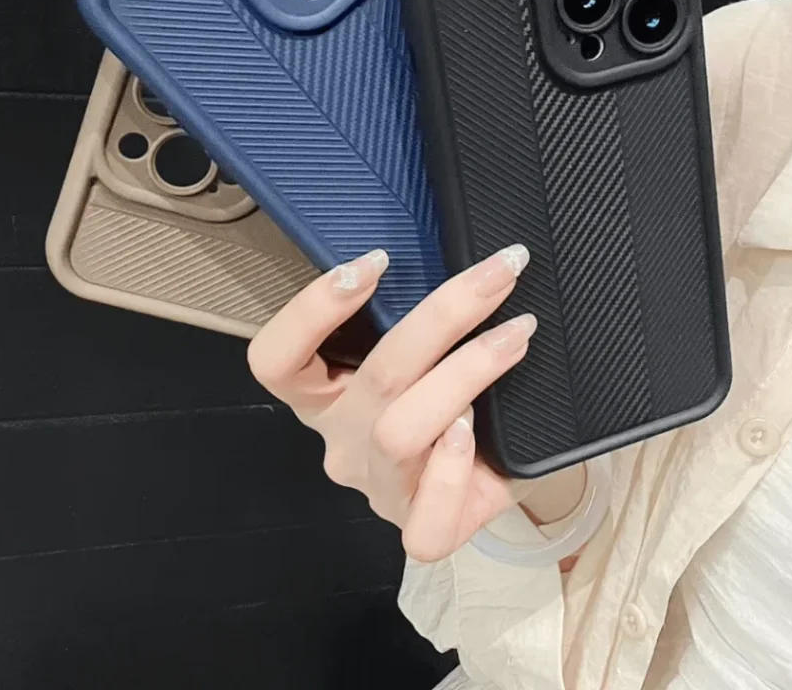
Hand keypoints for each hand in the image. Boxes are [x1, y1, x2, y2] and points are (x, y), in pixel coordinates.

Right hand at [248, 244, 534, 562]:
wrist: (495, 469)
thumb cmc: (448, 395)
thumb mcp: (417, 353)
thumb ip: (415, 323)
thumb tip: (463, 264)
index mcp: (323, 396)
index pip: (274, 361)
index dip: (311, 310)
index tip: (376, 261)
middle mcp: (343, 442)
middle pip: (376, 376)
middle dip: (445, 313)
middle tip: (499, 272)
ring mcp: (379, 490)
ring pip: (402, 430)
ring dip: (467, 372)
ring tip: (516, 334)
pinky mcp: (419, 530)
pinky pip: (426, 519)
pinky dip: (452, 469)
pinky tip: (474, 431)